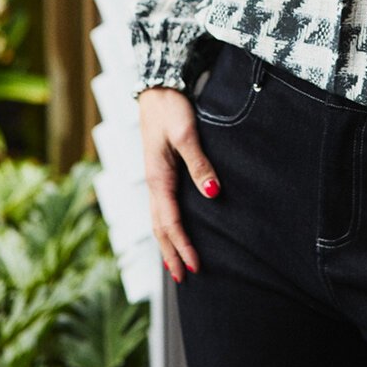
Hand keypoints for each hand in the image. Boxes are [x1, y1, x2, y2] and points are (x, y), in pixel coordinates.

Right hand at [138, 86, 220, 281]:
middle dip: (171, 253)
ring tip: (177, 263)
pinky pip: (161, 206)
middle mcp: (154, 181)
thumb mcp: (186, 134)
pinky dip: (166, 225)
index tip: (195, 267)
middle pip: (160, 227)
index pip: (170, 222)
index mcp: (158, 177)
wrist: (158, 88)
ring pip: (158, 218)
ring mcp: (155, 177)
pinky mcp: (160, 170)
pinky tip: (174, 229)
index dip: (182, 246)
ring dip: (167, 242)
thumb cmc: (171, 109)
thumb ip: (199, 164)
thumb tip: (213, 194)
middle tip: (184, 279)